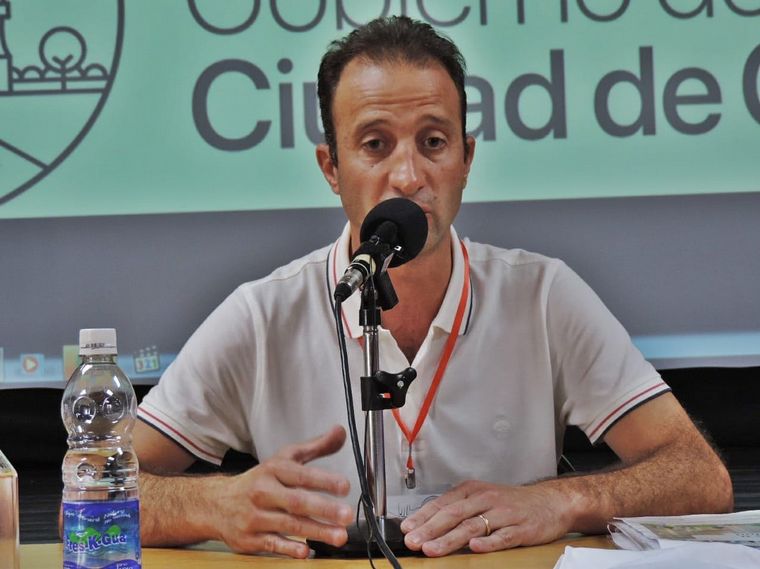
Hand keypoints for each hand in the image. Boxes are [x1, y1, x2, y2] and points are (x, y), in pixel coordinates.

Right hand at [210, 425, 353, 557]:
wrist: (216, 503)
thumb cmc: (258, 481)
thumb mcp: (284, 459)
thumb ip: (315, 447)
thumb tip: (340, 432)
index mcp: (273, 470)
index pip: (301, 475)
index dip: (323, 480)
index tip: (344, 486)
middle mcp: (263, 492)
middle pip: (296, 501)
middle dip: (323, 509)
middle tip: (346, 515)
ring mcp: (255, 516)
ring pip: (288, 524)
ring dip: (316, 531)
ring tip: (339, 536)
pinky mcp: (249, 538)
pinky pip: (271, 544)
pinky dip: (288, 548)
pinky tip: (305, 551)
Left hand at [400, 480, 571, 556]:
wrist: (550, 501)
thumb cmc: (511, 502)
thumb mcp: (482, 497)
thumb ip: (458, 509)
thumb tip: (428, 523)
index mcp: (473, 491)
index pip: (442, 504)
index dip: (422, 517)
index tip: (406, 529)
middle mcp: (486, 499)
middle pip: (453, 514)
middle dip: (430, 529)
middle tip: (413, 541)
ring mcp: (503, 514)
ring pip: (472, 526)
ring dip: (449, 539)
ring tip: (432, 549)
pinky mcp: (520, 529)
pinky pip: (502, 536)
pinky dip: (488, 542)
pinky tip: (474, 547)